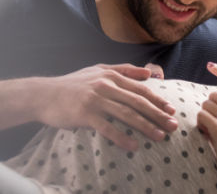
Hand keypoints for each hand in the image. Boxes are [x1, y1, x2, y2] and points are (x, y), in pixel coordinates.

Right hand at [35, 63, 176, 150]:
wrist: (43, 95)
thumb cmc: (73, 84)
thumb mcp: (98, 70)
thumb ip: (124, 70)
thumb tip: (149, 73)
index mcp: (111, 75)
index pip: (140, 89)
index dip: (158, 100)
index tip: (171, 110)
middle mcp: (105, 86)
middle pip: (138, 102)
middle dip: (158, 115)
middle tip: (173, 126)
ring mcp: (95, 100)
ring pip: (126, 114)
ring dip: (145, 126)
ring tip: (159, 136)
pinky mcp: (85, 114)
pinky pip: (107, 128)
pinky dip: (122, 137)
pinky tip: (133, 145)